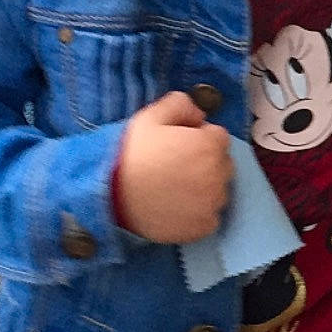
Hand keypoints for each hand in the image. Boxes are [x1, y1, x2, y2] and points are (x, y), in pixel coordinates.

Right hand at [116, 92, 233, 243]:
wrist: (109, 195)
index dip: (199, 138)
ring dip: (204, 188)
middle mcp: (218, 174)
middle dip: (205, 162)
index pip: (218, 137)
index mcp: (208, 145)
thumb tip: (199, 113)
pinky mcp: (203, 227)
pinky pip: (210, 217)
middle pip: (221, 164)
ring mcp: (212, 203)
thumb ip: (180, 104)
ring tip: (174, 189)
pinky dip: (198, 213)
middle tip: (175, 167)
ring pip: (217, 191)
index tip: (180, 145)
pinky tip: (176, 207)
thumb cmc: (130, 154)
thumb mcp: (150, 117)